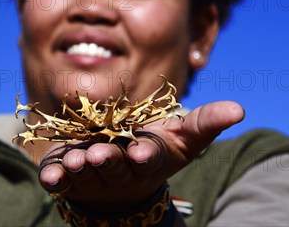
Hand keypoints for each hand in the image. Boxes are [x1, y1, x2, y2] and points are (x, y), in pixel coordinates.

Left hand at [37, 100, 244, 211]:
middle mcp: (119, 169)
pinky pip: (60, 179)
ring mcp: (92, 175)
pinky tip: (49, 175)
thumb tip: (239, 109)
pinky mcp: (68, 175)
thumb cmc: (153, 149)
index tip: (142, 152)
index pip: (147, 157)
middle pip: (114, 165)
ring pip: (85, 173)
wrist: (119, 177)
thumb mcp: (181, 137)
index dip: (145, 154)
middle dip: (109, 161)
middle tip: (101, 155)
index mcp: (146, 158)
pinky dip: (54, 177)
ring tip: (76, 161)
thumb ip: (205, 122)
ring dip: (80, 167)